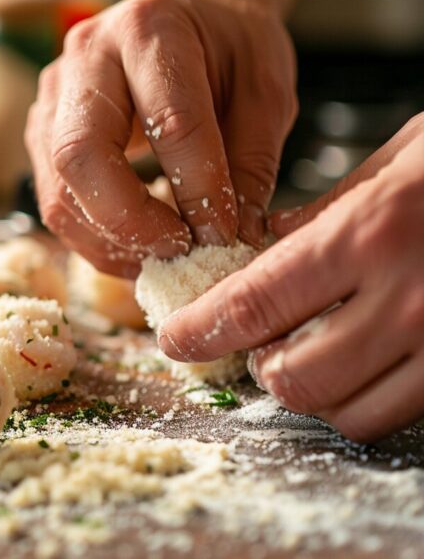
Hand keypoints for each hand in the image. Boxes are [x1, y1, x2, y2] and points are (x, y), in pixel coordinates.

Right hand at [26, 0, 296, 277]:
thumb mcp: (264, 90)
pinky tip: (138, 248)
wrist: (188, 24)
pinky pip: (57, 204)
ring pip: (59, 192)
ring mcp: (51, 99)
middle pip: (80, 156)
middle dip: (130, 221)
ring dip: (111, 241)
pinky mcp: (41, 136)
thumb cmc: (227, 50)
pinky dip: (98, 239)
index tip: (225, 233)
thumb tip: (234, 237)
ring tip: (164, 257)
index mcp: (150, 30)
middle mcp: (85, 59)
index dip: (199, 188)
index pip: (169, 123)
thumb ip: (250, 161)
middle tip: (179, 251)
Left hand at [160, 114, 423, 442]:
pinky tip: (360, 364)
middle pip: (292, 376)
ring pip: (344, 410)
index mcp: (371, 232)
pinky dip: (361, 400)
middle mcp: (409, 297)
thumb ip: (323, 214)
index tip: (175, 339)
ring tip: (307, 352)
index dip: (199, 330)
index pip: (252, 304)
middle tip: (254, 342)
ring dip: (309, 390)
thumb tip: (260, 248)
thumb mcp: (395, 162)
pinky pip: (398, 413)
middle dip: (258, 366)